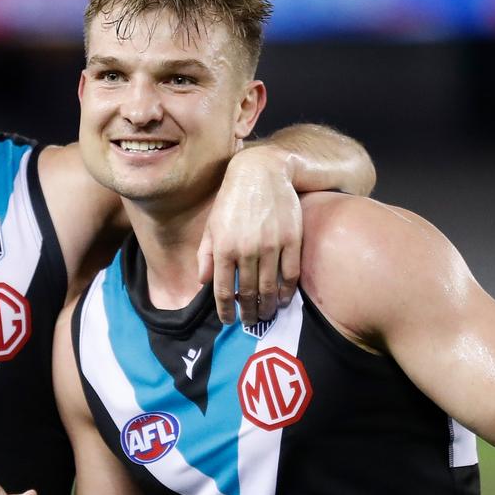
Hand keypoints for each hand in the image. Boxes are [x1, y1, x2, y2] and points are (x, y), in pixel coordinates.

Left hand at [199, 147, 301, 324]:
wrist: (261, 173)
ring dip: (268, 306)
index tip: (228, 320)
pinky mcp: (291, 240)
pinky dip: (288, 291)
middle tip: (251, 321)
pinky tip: (284, 298)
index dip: (225, 310)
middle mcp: (246, 249)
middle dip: (249, 312)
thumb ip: (206, 255)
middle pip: (248, 293)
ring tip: (266, 313)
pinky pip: (291, 274)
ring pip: (270, 288)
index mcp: (223, 248)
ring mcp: (270, 245)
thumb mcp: (212, 225)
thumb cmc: (232, 200)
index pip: (223, 291)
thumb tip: (203, 282)